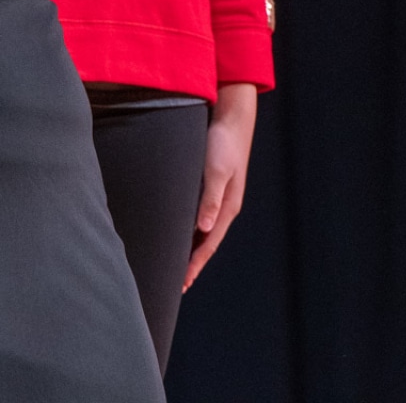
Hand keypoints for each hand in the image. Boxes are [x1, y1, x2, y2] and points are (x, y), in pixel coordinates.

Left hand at [186, 82, 257, 289]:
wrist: (232, 119)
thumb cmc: (223, 143)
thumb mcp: (216, 170)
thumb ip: (210, 199)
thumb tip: (203, 229)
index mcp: (227, 207)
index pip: (208, 245)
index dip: (194, 265)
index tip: (181, 284)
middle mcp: (223, 207)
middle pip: (205, 243)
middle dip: (191, 264)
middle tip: (175, 285)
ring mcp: (218, 198)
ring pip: (201, 231)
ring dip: (189, 248)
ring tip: (174, 265)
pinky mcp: (210, 187)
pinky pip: (197, 216)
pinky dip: (188, 230)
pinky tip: (177, 232)